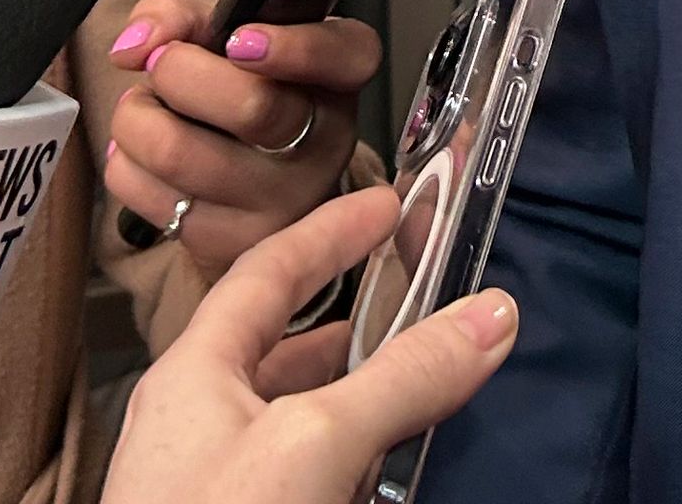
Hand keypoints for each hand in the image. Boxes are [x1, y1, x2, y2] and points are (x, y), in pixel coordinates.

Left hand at [100, 2, 383, 274]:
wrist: (250, 191)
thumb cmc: (241, 93)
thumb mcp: (231, 37)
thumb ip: (183, 16)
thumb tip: (134, 46)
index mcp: (338, 78)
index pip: (342, 56)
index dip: (292, 47)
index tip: (238, 42)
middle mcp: (324, 143)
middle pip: (251, 105)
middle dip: (177, 71)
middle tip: (161, 65)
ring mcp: (280, 204)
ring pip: (178, 151)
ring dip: (135, 118)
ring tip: (144, 111)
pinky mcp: (229, 243)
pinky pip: (146, 193)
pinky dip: (124, 162)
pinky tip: (145, 156)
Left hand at [107, 185, 514, 503]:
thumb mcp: (319, 443)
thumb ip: (403, 378)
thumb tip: (487, 316)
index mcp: (193, 374)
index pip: (266, 270)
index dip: (331, 231)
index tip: (386, 205)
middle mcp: (194, 425)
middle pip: (279, 347)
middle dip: (352, 321)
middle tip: (414, 297)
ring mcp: (210, 484)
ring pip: (290, 418)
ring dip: (353, 398)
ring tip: (411, 389)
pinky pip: (295, 477)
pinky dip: (343, 461)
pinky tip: (376, 478)